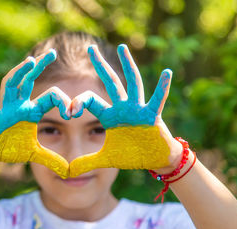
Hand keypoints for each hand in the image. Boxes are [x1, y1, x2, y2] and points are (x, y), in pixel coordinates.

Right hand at [0, 49, 71, 177]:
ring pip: (10, 86)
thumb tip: (68, 171)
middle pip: (28, 80)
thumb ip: (51, 159)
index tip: (72, 112)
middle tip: (52, 53)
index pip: (50, 97)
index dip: (62, 102)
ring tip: (28, 62)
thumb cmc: (8, 147)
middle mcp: (17, 105)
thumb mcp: (34, 153)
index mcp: (30, 110)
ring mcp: (3, 110)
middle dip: (39, 66)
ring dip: (18, 74)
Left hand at [69, 44, 182, 176]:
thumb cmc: (131, 154)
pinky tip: (167, 72)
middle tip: (89, 48)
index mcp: (109, 116)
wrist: (154, 160)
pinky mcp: (152, 116)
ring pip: (132, 83)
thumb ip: (88, 162)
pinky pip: (157, 100)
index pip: (90, 101)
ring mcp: (138, 109)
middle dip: (100, 65)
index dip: (78, 103)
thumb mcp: (106, 159)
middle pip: (109, 82)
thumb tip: (69, 172)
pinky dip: (163, 88)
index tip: (69, 111)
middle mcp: (122, 108)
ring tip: (121, 47)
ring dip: (127, 65)